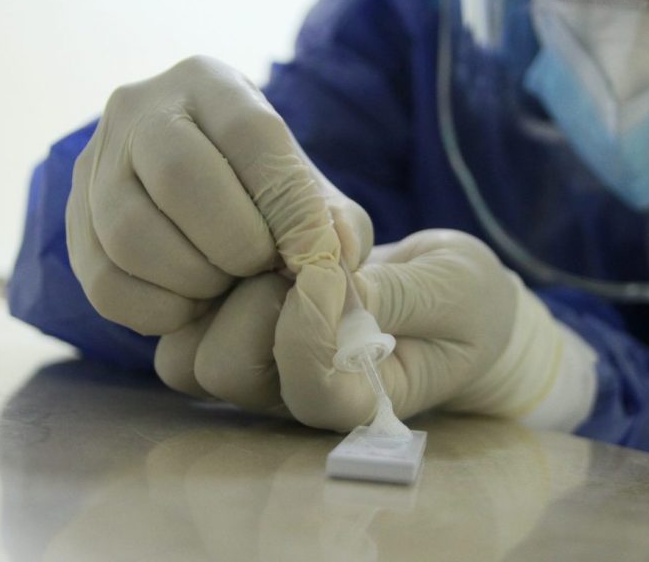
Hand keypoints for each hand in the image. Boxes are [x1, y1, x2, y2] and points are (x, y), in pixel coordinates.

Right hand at [65, 56, 370, 336]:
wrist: (207, 202)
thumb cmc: (270, 195)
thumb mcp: (316, 196)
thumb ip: (335, 223)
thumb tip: (331, 250)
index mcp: (209, 82)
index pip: (250, 133)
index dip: (287, 201)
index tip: (312, 252)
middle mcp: (138, 109)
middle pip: (178, 175)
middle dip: (234, 241)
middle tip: (260, 267)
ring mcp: (95, 165)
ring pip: (130, 233)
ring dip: (193, 279)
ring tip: (226, 284)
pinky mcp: (72, 223)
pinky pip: (103, 283)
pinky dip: (157, 310)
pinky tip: (191, 305)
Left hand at [157, 229, 597, 430]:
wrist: (448, 299)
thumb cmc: (463, 303)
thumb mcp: (453, 291)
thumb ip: (393, 295)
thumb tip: (327, 284)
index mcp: (359, 402)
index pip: (305, 389)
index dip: (311, 326)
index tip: (340, 267)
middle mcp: (295, 398)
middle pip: (226, 369)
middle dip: (259, 299)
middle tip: (302, 254)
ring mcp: (258, 369)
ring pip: (190, 349)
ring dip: (228, 286)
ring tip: (279, 249)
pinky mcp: (234, 332)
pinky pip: (185, 315)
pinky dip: (209, 275)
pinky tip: (261, 245)